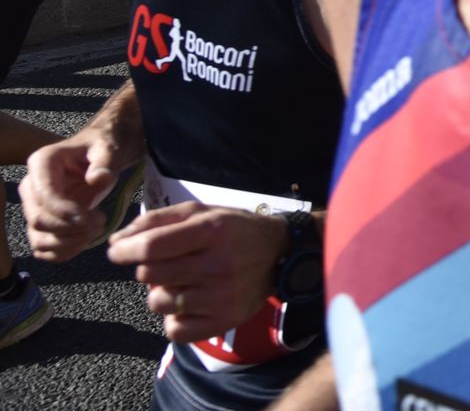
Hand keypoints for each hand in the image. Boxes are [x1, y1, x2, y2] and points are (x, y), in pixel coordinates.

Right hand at [19, 134, 125, 262]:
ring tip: (96, 228)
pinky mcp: (42, 225)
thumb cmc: (101, 148)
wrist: (101, 155)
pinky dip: (63, 253)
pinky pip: (43, 249)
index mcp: (41, 163)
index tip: (88, 218)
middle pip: (38, 220)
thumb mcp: (107, 148)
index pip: (43, 195)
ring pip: (39, 239)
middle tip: (100, 221)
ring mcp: (34, 208)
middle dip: (71, 229)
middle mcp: (30, 187)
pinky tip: (85, 241)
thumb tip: (97, 179)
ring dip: (70, 243)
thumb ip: (104, 162)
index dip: (64, 211)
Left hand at [108, 204, 288, 344]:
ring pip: (158, 303)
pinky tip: (190, 303)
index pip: (151, 246)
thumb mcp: (201, 213)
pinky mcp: (224, 320)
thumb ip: (156, 221)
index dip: (125, 250)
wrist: (280, 253)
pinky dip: (174, 319)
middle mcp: (218, 264)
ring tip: (182, 282)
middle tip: (166, 263)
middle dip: (147, 268)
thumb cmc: (233, 230)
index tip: (118, 252)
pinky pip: (175, 330)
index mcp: (212, 231)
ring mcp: (222, 296)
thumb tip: (115, 242)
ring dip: (161, 292)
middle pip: (150, 275)